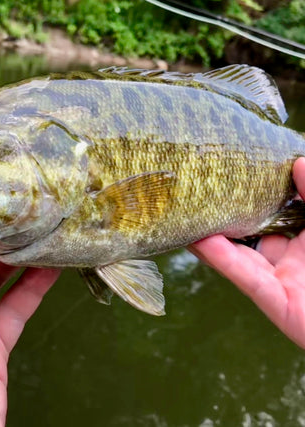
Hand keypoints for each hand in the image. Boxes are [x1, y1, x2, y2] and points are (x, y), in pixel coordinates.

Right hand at [190, 157, 304, 349]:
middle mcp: (282, 262)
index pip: (263, 220)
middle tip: (191, 202)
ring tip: (184, 220)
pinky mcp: (276, 303)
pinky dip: (224, 260)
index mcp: (297, 244)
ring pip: (235, 259)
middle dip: (215, 223)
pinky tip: (202, 242)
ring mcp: (277, 283)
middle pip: (241, 240)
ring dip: (208, 241)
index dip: (241, 204)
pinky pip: (246, 278)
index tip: (222, 183)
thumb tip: (299, 161)